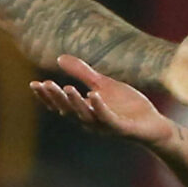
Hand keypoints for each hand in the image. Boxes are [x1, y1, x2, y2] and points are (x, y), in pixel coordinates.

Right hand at [32, 56, 179, 146]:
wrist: (153, 124)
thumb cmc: (127, 106)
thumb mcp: (102, 84)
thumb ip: (82, 73)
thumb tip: (59, 58)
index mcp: (85, 110)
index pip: (61, 105)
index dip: (47, 96)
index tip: (34, 84)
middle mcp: (91, 120)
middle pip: (69, 110)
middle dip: (56, 98)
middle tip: (45, 85)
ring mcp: (105, 125)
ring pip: (86, 115)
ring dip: (75, 103)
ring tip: (67, 88)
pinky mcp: (121, 128)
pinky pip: (108, 118)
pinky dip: (100, 108)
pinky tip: (94, 95)